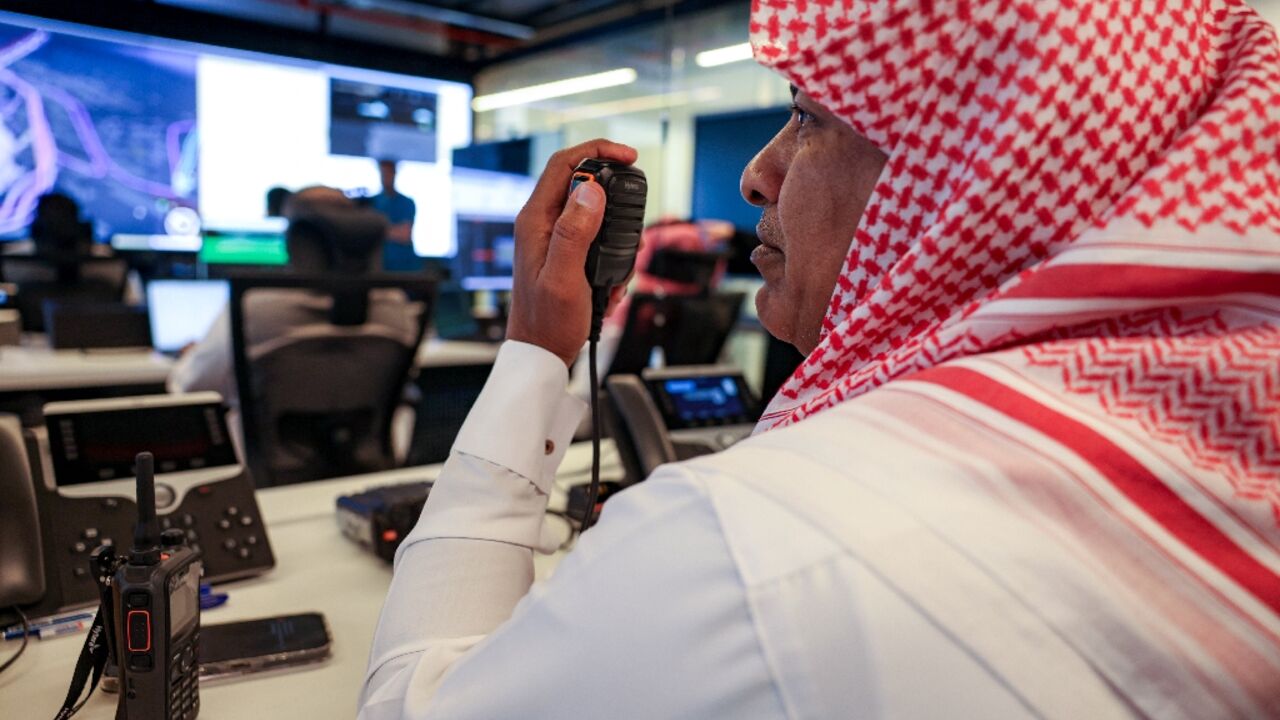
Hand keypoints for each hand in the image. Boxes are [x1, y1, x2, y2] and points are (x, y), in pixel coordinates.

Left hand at [507, 139, 638, 366]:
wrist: (540, 352)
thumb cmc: (547, 322)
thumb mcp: (564, 277)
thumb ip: (575, 232)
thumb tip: (591, 191)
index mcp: (536, 220)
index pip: (565, 165)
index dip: (597, 151)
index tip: (629, 158)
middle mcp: (542, 223)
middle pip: (582, 184)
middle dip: (615, 202)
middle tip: (632, 226)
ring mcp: (553, 237)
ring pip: (594, 214)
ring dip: (616, 239)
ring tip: (617, 273)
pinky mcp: (565, 253)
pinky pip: (596, 240)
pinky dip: (611, 259)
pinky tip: (610, 286)